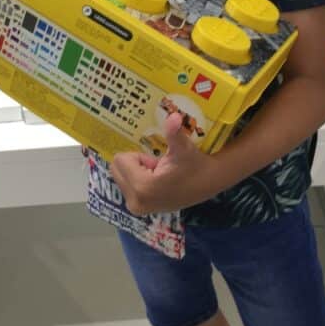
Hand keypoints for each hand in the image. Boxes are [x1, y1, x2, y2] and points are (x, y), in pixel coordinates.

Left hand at [110, 113, 225, 215]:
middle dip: (135, 164)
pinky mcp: (139, 210)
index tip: (157, 162)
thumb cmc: (194, 164)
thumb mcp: (183, 147)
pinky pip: (126, 186)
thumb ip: (174, 132)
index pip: (120, 160)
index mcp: (142, 187)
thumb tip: (174, 115)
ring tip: (158, 175)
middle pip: (116, 169)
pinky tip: (157, 183)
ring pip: (120, 176)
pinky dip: (138, 180)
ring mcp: (136, 208)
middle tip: (156, 167)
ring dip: (136, 171)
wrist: (208, 183)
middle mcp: (135, 201)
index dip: (140, 156)